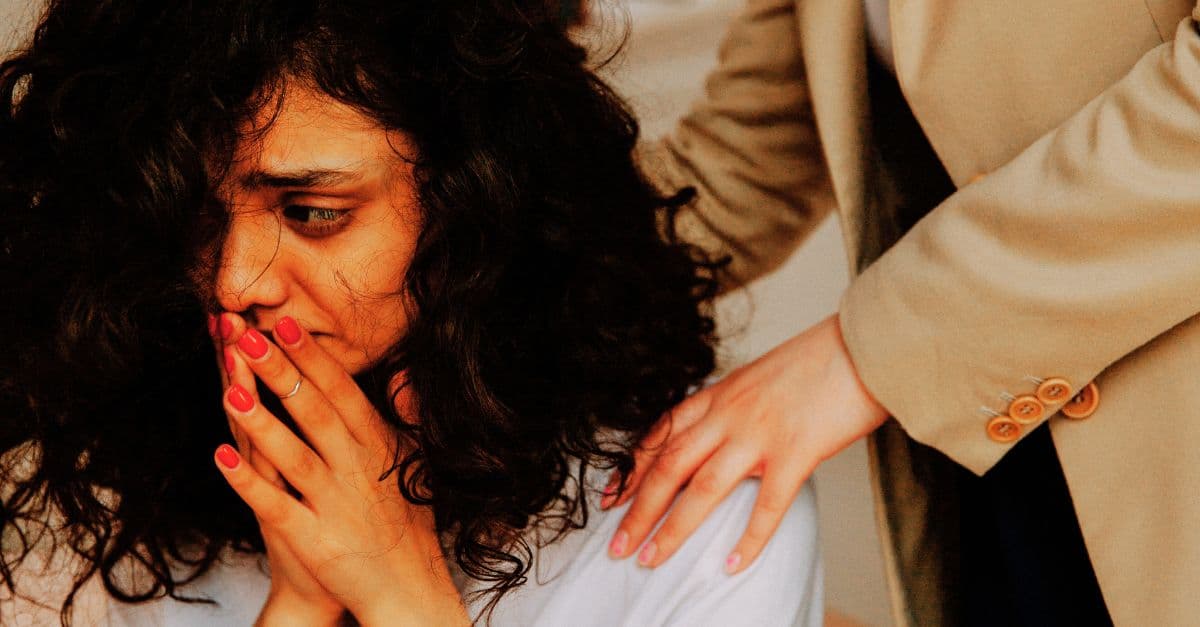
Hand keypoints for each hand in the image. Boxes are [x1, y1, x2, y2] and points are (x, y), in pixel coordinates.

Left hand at [211, 314, 467, 625]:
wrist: (408, 588)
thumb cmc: (408, 522)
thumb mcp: (417, 460)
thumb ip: (408, 413)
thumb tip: (402, 369)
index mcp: (378, 446)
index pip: (343, 393)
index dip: (311, 358)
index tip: (283, 323)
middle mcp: (357, 470)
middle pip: (315, 413)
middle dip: (280, 373)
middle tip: (246, 337)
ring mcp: (334, 505)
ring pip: (293, 455)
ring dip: (261, 421)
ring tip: (230, 389)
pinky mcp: (313, 538)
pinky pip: (276, 506)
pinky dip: (248, 483)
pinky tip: (220, 458)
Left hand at [604, 314, 887, 572]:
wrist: (865, 343)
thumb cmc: (822, 358)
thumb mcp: (763, 375)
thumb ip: (739, 404)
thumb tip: (727, 432)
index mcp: (722, 393)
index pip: (663, 433)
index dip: (633, 467)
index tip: (611, 496)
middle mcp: (731, 413)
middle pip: (669, 466)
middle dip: (638, 508)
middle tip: (617, 544)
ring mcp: (761, 433)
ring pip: (701, 487)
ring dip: (672, 528)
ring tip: (651, 559)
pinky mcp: (797, 452)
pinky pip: (767, 506)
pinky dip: (747, 540)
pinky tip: (731, 566)